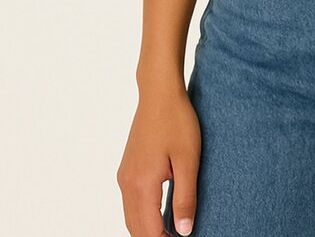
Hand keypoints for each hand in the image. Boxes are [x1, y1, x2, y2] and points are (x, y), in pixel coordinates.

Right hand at [117, 83, 200, 236]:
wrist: (159, 92)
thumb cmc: (177, 121)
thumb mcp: (188, 160)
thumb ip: (185, 198)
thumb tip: (184, 231)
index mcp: (141, 184)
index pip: (149, 231)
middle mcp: (127, 183)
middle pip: (136, 229)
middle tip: (178, 236)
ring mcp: (124, 175)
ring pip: (131, 217)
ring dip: (148, 229)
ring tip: (171, 230)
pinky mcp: (127, 168)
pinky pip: (131, 203)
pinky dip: (143, 215)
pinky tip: (161, 213)